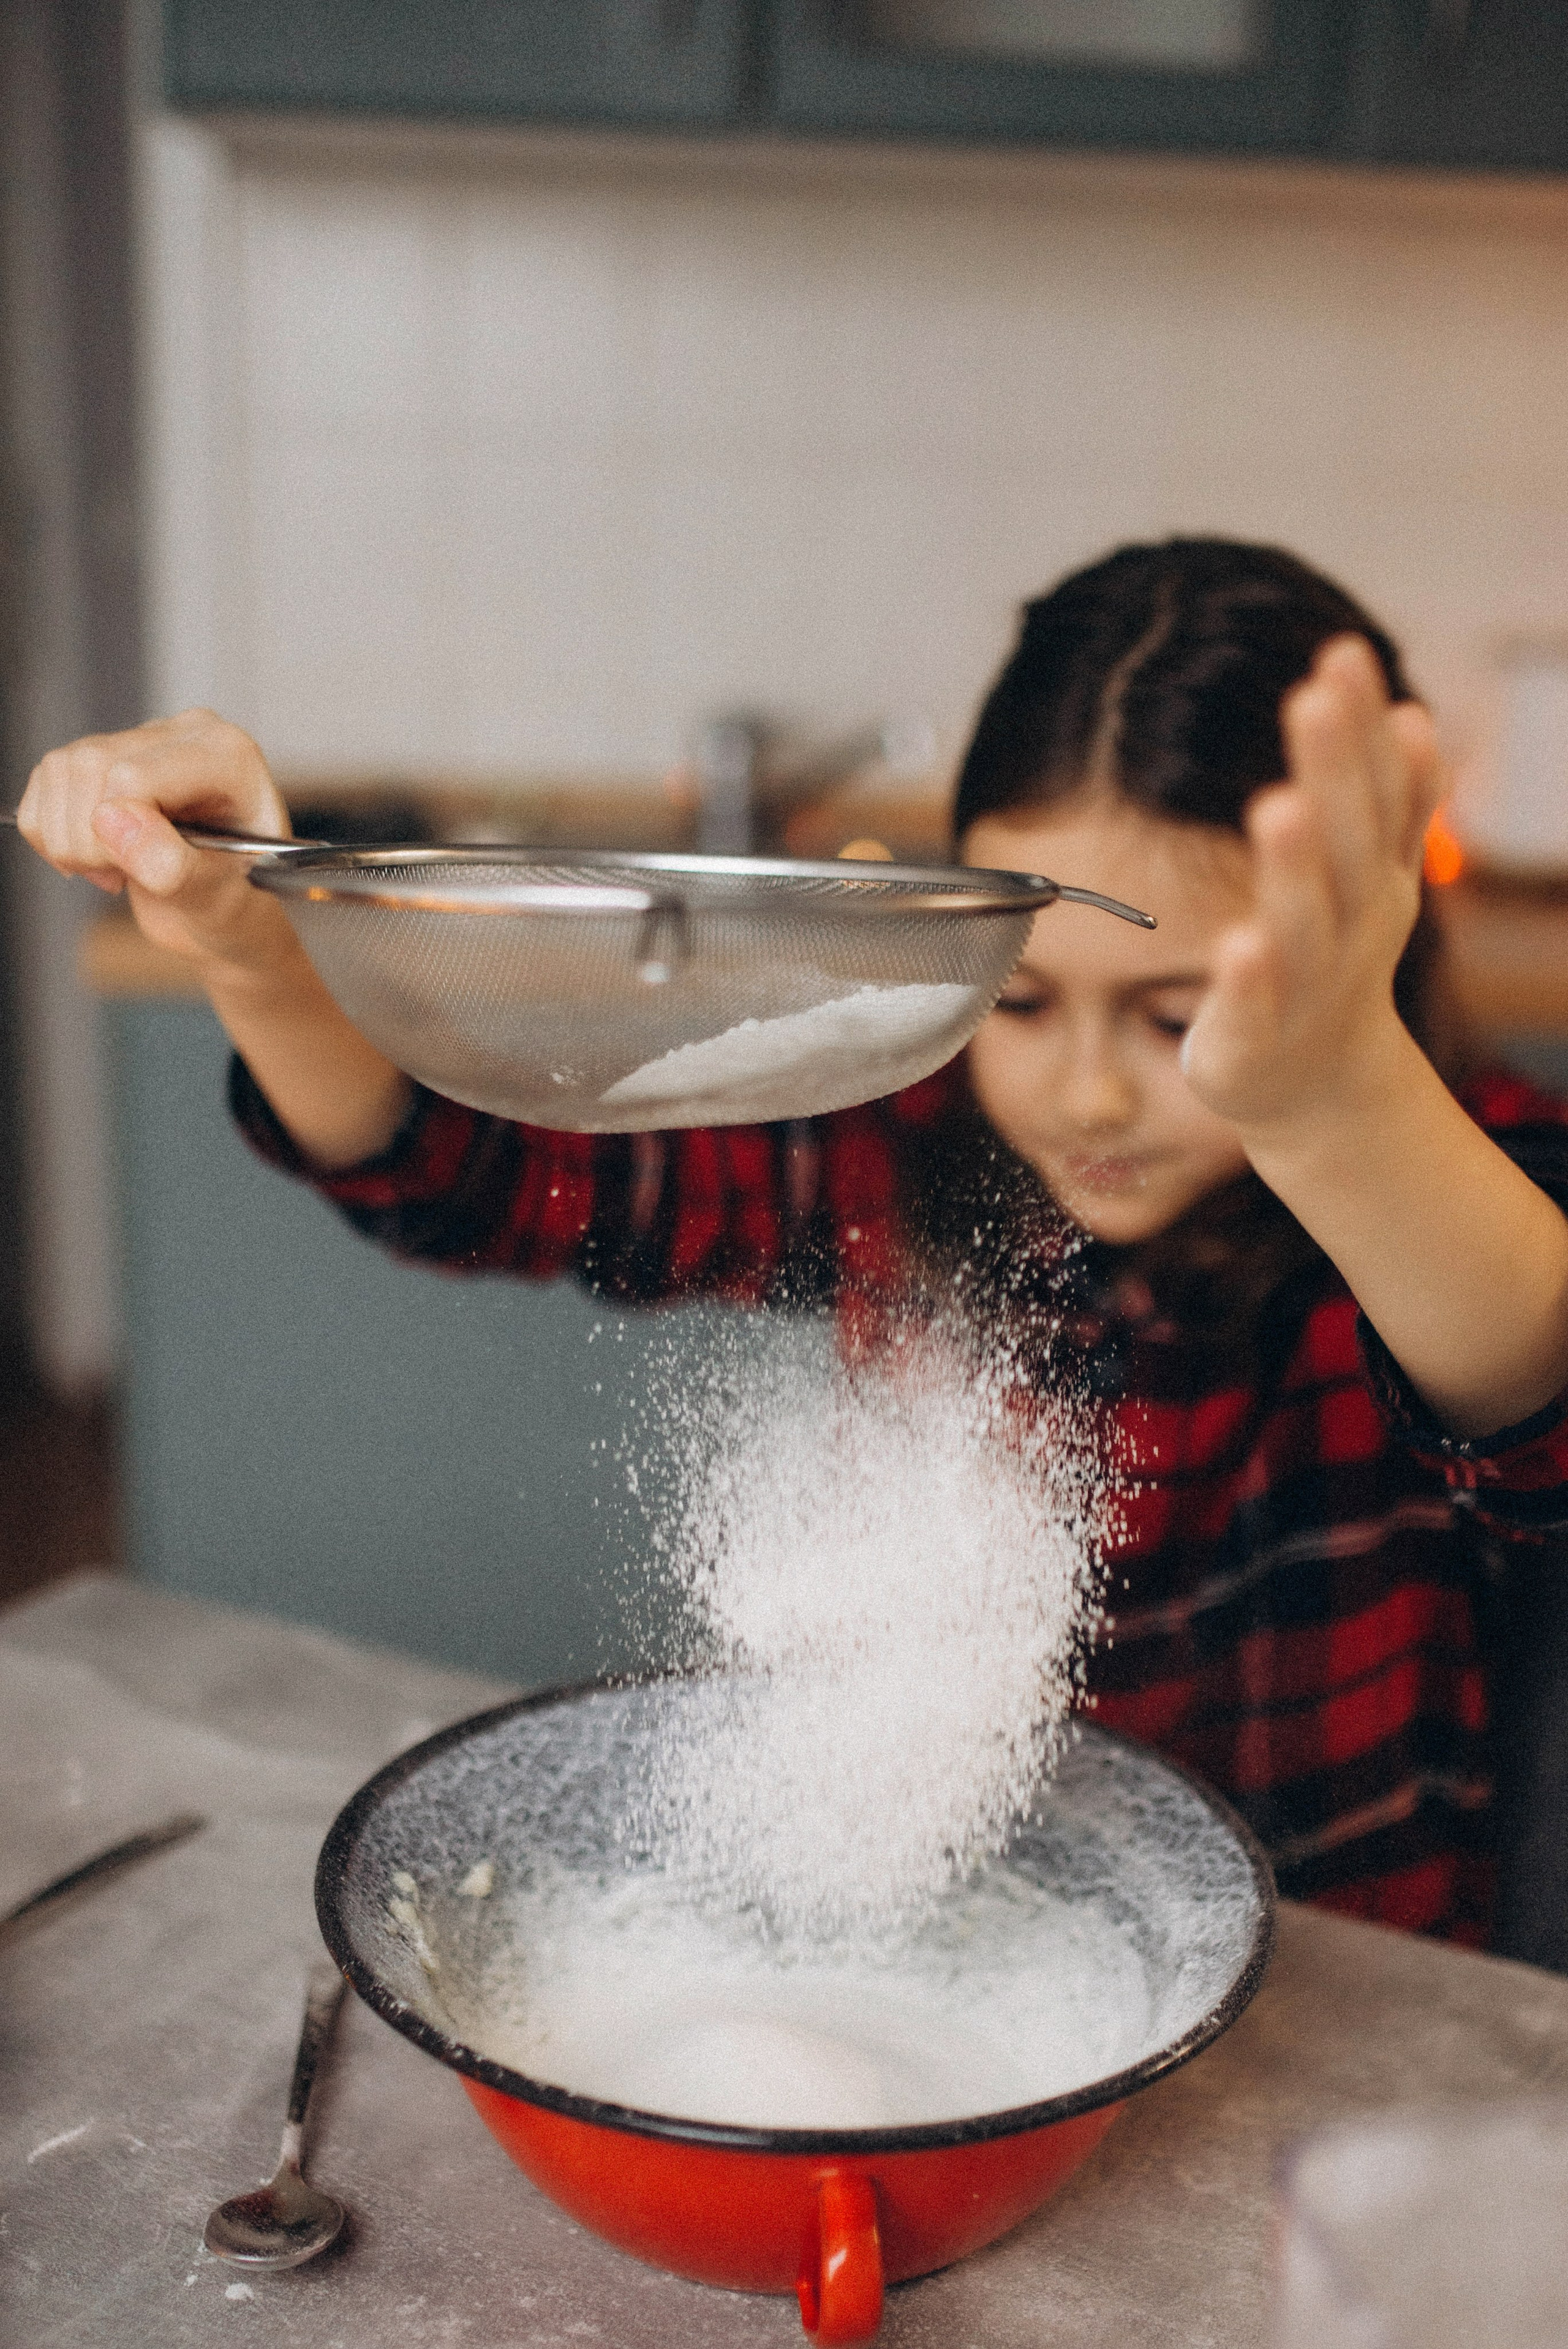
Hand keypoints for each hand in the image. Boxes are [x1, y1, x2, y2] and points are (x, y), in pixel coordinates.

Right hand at [17, 709, 301, 983]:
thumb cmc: (232, 899)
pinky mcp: (101, 756)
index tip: (135, 872)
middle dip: (90, 840)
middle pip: (90, 766)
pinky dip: (51, 832)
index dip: (117, 831)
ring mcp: (139, 739)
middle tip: (123, 876)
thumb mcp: (214, 895)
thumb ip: (171, 863)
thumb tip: (111, 821)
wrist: (222, 906)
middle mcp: (184, 733)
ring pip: (60, 770)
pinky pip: (44, 782)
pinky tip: (96, 854)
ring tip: (117, 868)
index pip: (133, 776)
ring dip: (70, 840)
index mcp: (227, 755)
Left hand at [1178, 636, 1443, 1137]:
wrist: (1314, 1087)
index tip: (1344, 654)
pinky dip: (1252, 978)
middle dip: (1334, 769)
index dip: (1365, 728)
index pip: (1377, 792)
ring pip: (1305, 922)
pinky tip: (1238, 942)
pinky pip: (1257, 1007)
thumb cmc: (1332, 960)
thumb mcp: (1370, 877)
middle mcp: (1352, 925)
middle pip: (1348, 843)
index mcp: (1375, 876)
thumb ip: (1391, 802)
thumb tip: (1410, 712)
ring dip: (1296, 866)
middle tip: (1315, 695)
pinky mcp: (1255, 1041)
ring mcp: (1307, 985)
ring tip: (1279, 804)